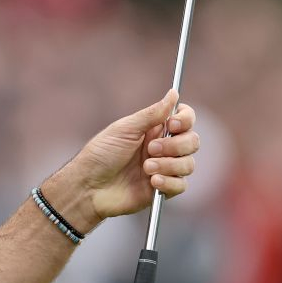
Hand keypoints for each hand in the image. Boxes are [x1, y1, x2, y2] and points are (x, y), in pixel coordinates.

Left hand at [44, 90, 198, 232]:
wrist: (88, 186)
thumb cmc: (101, 154)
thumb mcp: (125, 129)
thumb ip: (152, 114)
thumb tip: (174, 93)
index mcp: (154, 130)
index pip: (184, 120)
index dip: (185, 120)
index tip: (173, 125)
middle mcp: (163, 148)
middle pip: (192, 141)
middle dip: (176, 145)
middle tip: (150, 149)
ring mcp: (164, 168)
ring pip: (188, 164)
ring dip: (169, 165)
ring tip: (146, 168)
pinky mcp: (163, 189)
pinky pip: (181, 185)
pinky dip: (169, 182)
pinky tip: (152, 182)